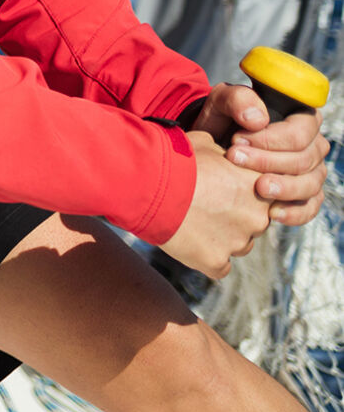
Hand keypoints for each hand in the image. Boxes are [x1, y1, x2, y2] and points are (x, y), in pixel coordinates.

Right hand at [158, 131, 268, 278]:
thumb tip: (227, 158)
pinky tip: (188, 241)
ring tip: (192, 222)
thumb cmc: (174, 158)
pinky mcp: (215, 261)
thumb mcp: (206, 144)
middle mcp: (258, 217)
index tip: (220, 189)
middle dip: (233, 216)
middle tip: (204, 205)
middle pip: (253, 222)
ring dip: (221, 237)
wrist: (147, 182)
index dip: (240, 193)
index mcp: (260, 186)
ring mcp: (238, 242)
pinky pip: (218, 267)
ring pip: (238, 245)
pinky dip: (206, 257)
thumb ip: (227, 156)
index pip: (264, 196)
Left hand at [189, 82, 329, 225]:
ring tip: (257, 188)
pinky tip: (272, 213)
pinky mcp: (303, 195)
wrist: (212, 146)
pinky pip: (309, 208)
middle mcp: (312, 146)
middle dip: (268, 161)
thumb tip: (258, 119)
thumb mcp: (221, 101)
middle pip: (304, 159)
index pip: (300, 131)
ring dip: (284, 188)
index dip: (272, 139)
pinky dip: (294, 213)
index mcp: (300, 118)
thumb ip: (237, 99)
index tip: (237, 139)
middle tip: (234, 158)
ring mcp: (311, 172)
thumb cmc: (222, 119)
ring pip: (310, 184)